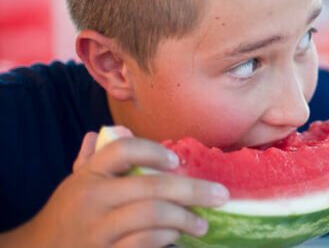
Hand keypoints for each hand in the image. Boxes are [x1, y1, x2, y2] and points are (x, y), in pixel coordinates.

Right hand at [3, 127, 228, 247]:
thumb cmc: (68, 214)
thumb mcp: (77, 183)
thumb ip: (96, 158)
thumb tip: (116, 132)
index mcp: (88, 176)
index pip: (123, 151)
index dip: (154, 152)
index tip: (177, 160)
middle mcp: (93, 200)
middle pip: (152, 187)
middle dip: (194, 191)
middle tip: (220, 195)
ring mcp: (98, 230)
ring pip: (154, 217)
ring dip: (185, 220)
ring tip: (202, 223)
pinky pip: (145, 244)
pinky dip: (167, 240)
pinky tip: (178, 239)